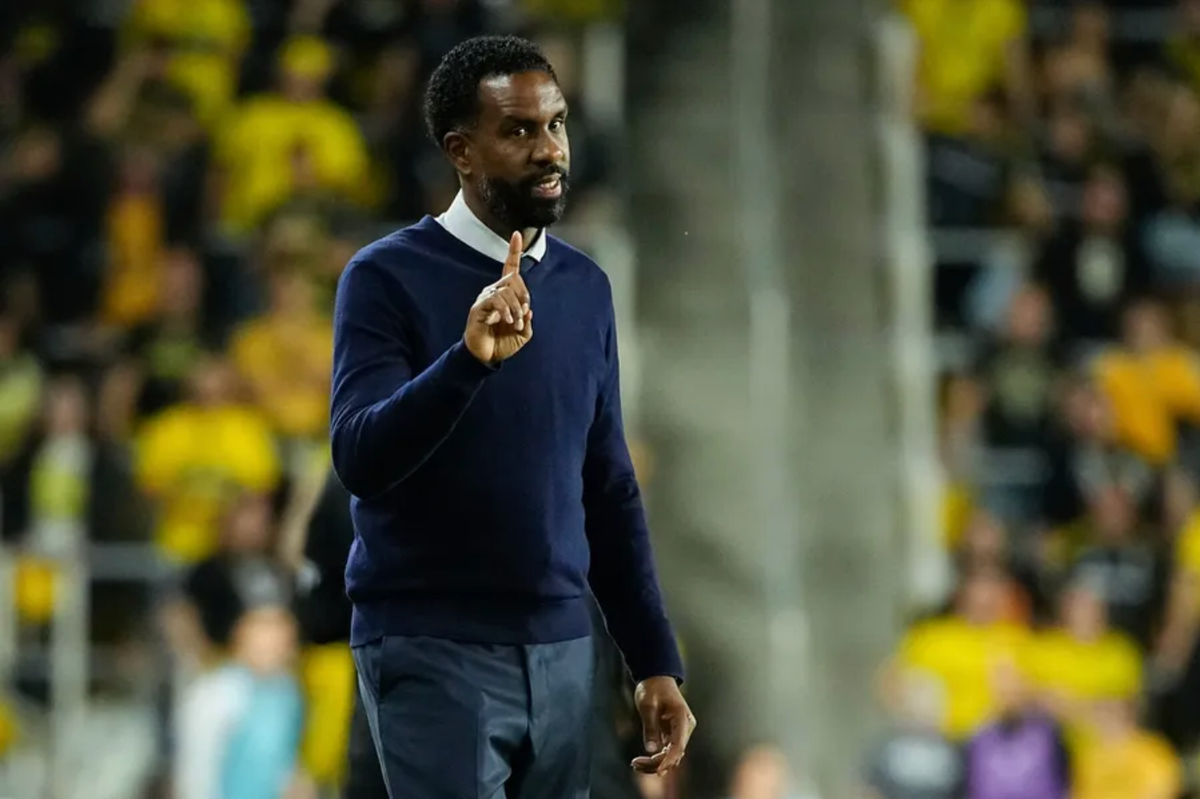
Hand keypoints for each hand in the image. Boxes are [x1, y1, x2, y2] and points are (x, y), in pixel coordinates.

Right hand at [463, 231, 532, 364]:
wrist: (486, 357)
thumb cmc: (502, 343)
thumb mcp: (523, 333)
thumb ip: (528, 319)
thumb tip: (528, 309)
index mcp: (505, 294)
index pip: (510, 268)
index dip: (514, 251)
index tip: (517, 234)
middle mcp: (494, 291)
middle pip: (514, 279)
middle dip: (524, 297)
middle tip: (523, 317)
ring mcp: (485, 298)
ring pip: (507, 290)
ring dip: (516, 308)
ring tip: (516, 324)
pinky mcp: (479, 307)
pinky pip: (496, 300)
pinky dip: (506, 310)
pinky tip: (508, 321)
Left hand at [631, 676, 695, 774]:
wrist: (656, 677)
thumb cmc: (653, 688)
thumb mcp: (648, 705)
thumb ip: (650, 727)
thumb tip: (651, 749)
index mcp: (682, 718)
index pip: (678, 745)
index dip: (668, 760)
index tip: (657, 770)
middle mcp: (685, 727)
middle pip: (675, 754)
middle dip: (657, 763)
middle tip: (635, 764)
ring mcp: (680, 732)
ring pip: (671, 755)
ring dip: (655, 763)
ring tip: (635, 764)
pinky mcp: (673, 734)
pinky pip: (667, 751)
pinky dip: (656, 758)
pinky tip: (641, 762)